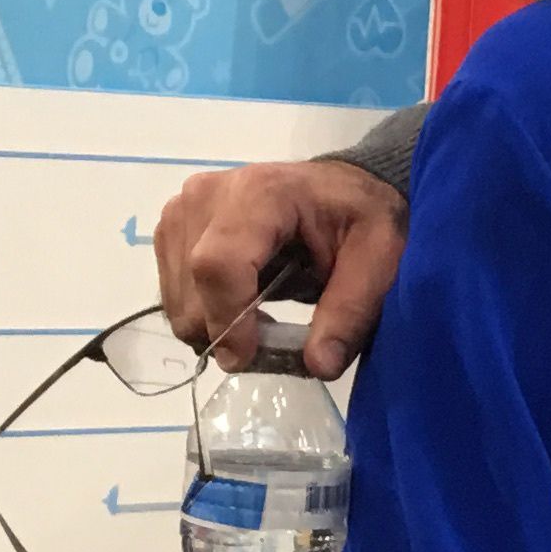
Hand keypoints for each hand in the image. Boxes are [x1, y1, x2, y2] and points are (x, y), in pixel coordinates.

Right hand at [155, 156, 405, 373]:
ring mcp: (181, 210)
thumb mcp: (378, 257)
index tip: (249, 359)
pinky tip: (244, 301)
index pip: (219, 264)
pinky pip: (173, 289)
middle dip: (225, 331)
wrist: (338, 186)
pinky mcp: (172, 228)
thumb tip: (319, 365)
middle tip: (271, 343)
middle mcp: (206, 195)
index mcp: (260, 193)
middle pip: (192, 286)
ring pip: (176, 297)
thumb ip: (351, 309)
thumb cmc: (360, 215)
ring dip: (214, 323)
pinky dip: (204, 310)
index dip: (228, 319)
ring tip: (263, 315)